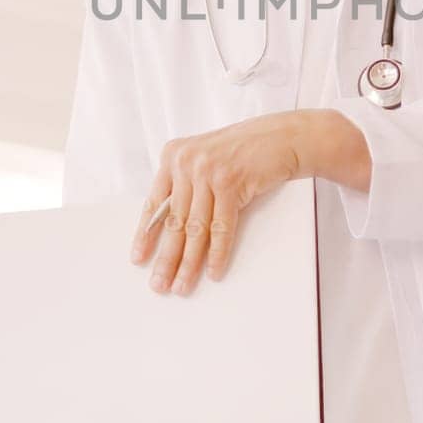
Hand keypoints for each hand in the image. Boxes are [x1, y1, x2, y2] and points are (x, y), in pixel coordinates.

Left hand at [129, 109, 368, 295]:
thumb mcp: (208, 159)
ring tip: (182, 285)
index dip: (146, 233)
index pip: (155, 203)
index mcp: (173, 155)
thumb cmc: (247, 149)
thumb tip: (173, 228)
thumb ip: (188, 183)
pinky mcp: (230, 181)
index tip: (138, 258)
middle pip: (174, 220)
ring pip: (196, 228)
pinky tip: (213, 271)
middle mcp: (186, 161)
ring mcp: (208, 171)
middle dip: (166, 257)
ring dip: (189, 262)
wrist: (284, 137)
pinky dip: (218, 253)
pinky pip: (221, 227)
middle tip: (159, 284)